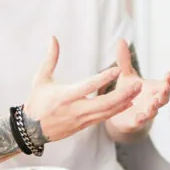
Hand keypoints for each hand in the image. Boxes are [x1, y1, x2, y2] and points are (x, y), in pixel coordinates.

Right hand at [24, 37, 142, 141]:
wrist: (31, 131)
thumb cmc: (37, 102)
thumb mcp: (41, 79)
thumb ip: (50, 58)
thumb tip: (53, 38)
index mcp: (65, 96)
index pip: (88, 86)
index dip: (104, 79)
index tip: (118, 70)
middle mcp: (76, 109)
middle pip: (104, 103)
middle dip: (123, 94)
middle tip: (137, 84)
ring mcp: (81, 119)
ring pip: (107, 112)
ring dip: (124, 101)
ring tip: (137, 91)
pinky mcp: (84, 125)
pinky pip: (104, 118)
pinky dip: (117, 110)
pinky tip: (128, 102)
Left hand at [106, 39, 169, 136]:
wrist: (120, 113)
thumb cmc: (128, 92)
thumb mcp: (126, 75)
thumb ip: (124, 60)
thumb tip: (121, 41)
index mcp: (154, 88)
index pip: (167, 84)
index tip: (169, 73)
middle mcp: (153, 100)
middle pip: (164, 98)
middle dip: (165, 93)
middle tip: (164, 88)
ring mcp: (146, 112)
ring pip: (154, 111)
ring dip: (154, 107)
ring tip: (153, 104)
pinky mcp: (136, 122)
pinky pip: (140, 121)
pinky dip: (141, 119)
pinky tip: (139, 116)